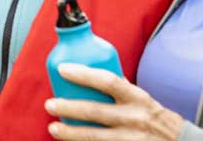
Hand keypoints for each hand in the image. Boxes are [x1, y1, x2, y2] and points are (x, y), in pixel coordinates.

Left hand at [44, 63, 183, 140]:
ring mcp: (132, 140)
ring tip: (54, 128)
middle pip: (95, 111)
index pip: (108, 81)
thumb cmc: (153, 117)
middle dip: (68, 107)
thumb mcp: (142, 99)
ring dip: (71, 133)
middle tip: (49, 104)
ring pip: (95, 137)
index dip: (83, 74)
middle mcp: (135, 118)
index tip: (62, 69)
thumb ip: (120, 89)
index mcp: (138, 98)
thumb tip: (86, 71)